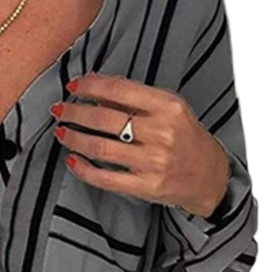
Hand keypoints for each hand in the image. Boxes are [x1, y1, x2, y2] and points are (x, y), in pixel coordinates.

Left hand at [50, 72, 230, 217]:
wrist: (209, 176)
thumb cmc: (186, 139)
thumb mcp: (170, 110)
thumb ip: (135, 100)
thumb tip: (96, 90)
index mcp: (168, 107)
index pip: (120, 89)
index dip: (91, 85)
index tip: (75, 86)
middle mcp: (161, 132)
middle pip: (104, 117)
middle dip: (75, 112)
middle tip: (61, 110)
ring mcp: (152, 161)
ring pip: (100, 146)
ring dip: (73, 137)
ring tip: (62, 131)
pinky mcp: (145, 186)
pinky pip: (105, 177)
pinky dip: (83, 168)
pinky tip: (72, 159)